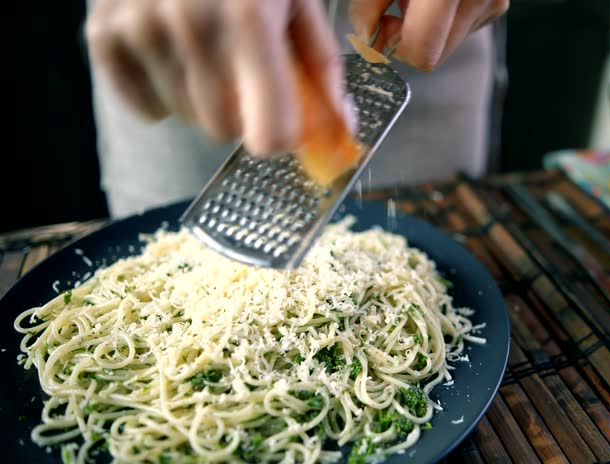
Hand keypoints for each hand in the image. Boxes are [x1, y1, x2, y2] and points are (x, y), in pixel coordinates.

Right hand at [85, 0, 349, 155]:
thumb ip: (320, 63)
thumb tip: (341, 124)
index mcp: (249, 18)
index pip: (268, 132)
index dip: (279, 135)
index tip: (282, 125)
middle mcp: (191, 25)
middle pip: (223, 129)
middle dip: (240, 112)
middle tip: (242, 73)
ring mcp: (141, 28)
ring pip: (185, 116)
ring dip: (201, 99)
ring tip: (208, 51)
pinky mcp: (104, 33)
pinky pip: (143, 107)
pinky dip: (160, 94)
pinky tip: (174, 56)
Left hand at [349, 0, 508, 71]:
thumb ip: (368, 5)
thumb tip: (367, 36)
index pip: (422, 54)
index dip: (395, 47)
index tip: (383, 26)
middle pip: (434, 56)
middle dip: (409, 37)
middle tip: (399, 6)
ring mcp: (493, 4)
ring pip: (446, 46)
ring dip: (426, 27)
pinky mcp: (497, 5)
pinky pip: (461, 29)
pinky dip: (443, 18)